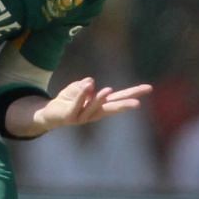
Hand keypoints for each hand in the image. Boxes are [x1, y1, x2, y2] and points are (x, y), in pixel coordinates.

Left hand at [32, 75, 151, 131]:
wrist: (50, 114)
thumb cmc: (68, 100)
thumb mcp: (77, 88)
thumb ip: (84, 85)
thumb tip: (90, 82)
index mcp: (101, 104)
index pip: (119, 97)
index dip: (133, 93)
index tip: (149, 88)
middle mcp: (95, 112)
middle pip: (113, 107)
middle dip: (125, 105)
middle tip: (138, 104)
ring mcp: (83, 116)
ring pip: (94, 107)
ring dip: (100, 99)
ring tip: (108, 90)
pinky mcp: (71, 116)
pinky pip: (77, 104)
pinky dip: (82, 95)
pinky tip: (88, 86)